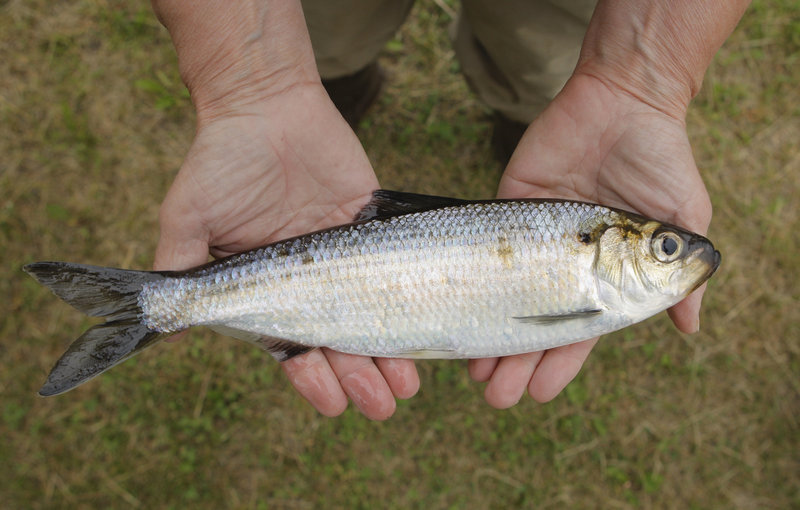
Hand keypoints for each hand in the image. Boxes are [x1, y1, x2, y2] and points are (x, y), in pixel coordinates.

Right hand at [154, 84, 418, 419]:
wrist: (266, 103)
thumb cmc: (220, 160)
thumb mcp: (188, 214)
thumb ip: (182, 266)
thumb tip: (169, 324)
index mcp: (268, 289)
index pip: (292, 346)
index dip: (313, 378)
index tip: (335, 404)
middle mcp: (310, 283)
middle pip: (339, 341)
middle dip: (359, 376)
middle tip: (382, 406)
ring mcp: (345, 258)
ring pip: (373, 315)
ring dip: (389, 353)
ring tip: (407, 386)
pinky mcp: (374, 229)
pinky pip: (397, 270)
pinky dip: (411, 299)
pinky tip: (427, 327)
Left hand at [470, 73, 712, 407]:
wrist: (622, 101)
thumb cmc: (659, 158)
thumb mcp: (682, 219)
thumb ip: (680, 276)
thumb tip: (690, 328)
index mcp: (600, 274)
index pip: (575, 331)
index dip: (558, 362)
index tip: (540, 392)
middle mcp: (560, 263)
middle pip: (532, 323)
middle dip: (517, 362)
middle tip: (498, 396)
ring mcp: (530, 238)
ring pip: (502, 297)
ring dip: (488, 336)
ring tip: (475, 374)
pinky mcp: (506, 207)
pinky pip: (484, 250)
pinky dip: (471, 282)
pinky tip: (458, 313)